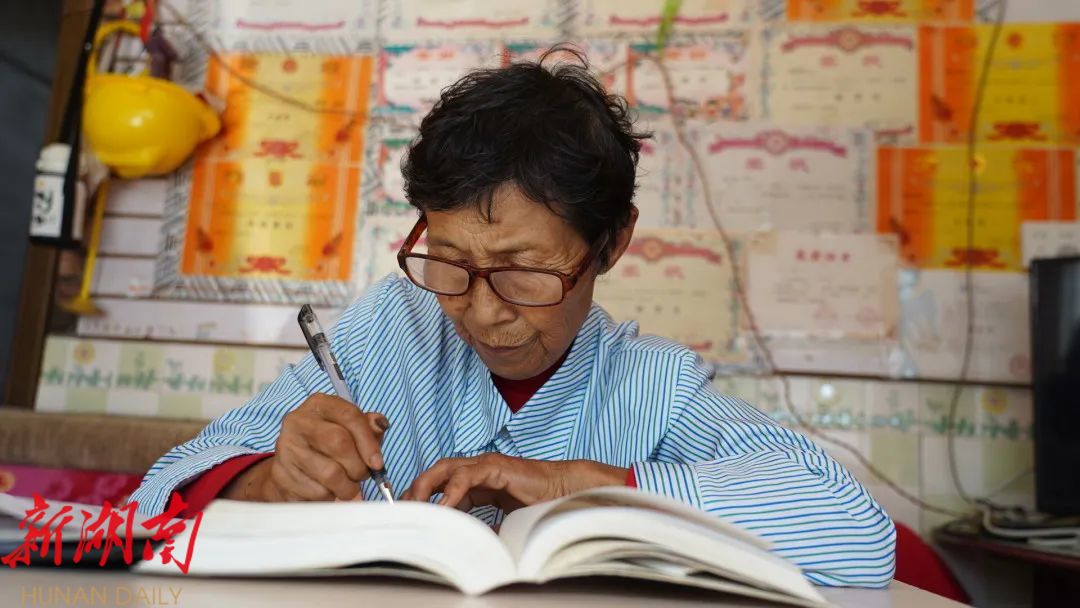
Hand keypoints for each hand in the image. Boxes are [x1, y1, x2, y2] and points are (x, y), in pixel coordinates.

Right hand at [223, 394, 388, 502]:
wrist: (292, 464)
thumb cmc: (328, 443)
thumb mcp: (351, 429)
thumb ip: (368, 427)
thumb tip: (380, 424)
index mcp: (319, 404)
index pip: (349, 416)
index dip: (368, 442)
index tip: (378, 463)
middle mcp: (298, 421)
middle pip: (339, 443)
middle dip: (358, 466)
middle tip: (362, 476)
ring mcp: (286, 447)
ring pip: (329, 473)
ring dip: (347, 486)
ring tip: (347, 486)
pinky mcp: (280, 474)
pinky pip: (316, 492)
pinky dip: (330, 497)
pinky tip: (328, 490)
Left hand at [401, 453, 626, 512]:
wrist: (565, 492)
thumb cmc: (539, 504)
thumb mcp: (503, 522)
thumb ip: (485, 527)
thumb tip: (470, 544)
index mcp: (478, 480)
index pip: (441, 484)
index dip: (424, 497)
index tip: (411, 514)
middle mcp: (479, 469)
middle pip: (437, 472)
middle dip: (417, 487)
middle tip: (404, 506)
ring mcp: (486, 465)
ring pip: (446, 469)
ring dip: (427, 486)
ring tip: (416, 504)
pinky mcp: (496, 467)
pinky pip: (466, 476)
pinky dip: (452, 490)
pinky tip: (445, 506)